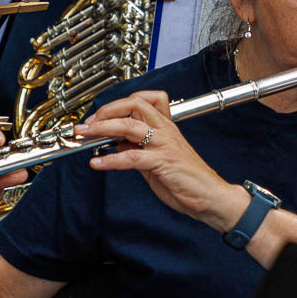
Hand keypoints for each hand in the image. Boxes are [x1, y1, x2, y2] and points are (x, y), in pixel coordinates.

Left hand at [75, 91, 247, 232]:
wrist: (211, 197)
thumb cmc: (187, 180)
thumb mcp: (157, 159)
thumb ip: (138, 148)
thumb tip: (115, 142)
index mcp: (165, 127)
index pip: (142, 100)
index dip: (117, 104)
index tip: (99, 116)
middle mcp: (165, 130)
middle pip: (134, 105)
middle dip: (106, 111)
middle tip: (88, 124)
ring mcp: (165, 144)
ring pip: (130, 126)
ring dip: (103, 129)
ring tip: (85, 136)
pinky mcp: (163, 162)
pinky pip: (132, 156)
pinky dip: (111, 159)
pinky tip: (98, 163)